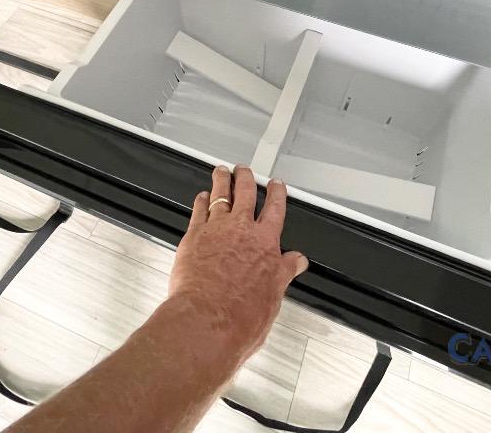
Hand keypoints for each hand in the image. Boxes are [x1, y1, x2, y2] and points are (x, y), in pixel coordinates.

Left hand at [168, 165, 307, 362]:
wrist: (207, 321)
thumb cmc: (240, 316)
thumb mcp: (274, 296)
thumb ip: (284, 272)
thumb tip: (297, 262)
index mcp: (265, 243)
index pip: (275, 209)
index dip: (276, 194)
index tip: (276, 185)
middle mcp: (241, 230)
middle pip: (245, 194)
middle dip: (246, 179)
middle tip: (244, 170)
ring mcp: (215, 230)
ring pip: (220, 196)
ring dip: (222, 181)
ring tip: (222, 171)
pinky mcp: (193, 236)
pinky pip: (198, 210)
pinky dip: (201, 200)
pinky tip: (202, 196)